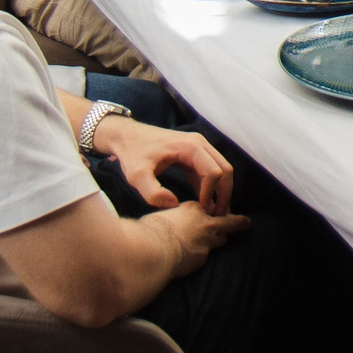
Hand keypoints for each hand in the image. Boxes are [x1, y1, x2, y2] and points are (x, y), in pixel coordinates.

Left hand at [98, 116, 236, 213]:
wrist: (126, 136)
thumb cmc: (132, 153)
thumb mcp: (136, 175)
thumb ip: (152, 193)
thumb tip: (174, 205)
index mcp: (190, 147)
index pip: (214, 172)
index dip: (211, 194)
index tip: (201, 211)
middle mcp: (200, 144)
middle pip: (225, 169)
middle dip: (224, 194)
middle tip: (218, 216)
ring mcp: (198, 147)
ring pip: (221, 169)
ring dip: (220, 191)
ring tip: (215, 213)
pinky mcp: (193, 154)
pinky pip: (209, 170)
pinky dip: (211, 187)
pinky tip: (205, 204)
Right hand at [151, 200, 247, 277]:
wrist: (151, 249)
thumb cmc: (149, 231)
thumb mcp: (161, 215)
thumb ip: (171, 218)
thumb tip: (168, 223)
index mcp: (193, 209)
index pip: (210, 209)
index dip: (214, 212)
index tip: (216, 213)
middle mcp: (204, 223)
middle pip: (228, 223)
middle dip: (239, 223)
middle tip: (247, 224)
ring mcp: (206, 241)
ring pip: (221, 240)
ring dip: (220, 241)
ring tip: (227, 240)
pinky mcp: (203, 258)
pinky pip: (205, 257)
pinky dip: (201, 257)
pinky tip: (192, 260)